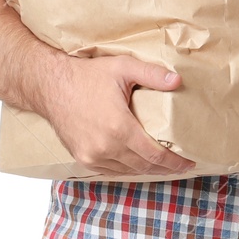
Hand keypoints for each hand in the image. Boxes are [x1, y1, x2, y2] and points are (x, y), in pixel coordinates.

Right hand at [38, 54, 197, 177]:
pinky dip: (126, 168)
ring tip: (164, 165)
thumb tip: (178, 81)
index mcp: (119, 128)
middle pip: (143, 166)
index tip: (189, 163)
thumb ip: (152, 74)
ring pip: (127, 170)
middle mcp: (105, 148)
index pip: (155, 155)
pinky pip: (110, 170)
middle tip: (181, 165)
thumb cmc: (86, 76)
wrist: (49, 86)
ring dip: (146, 170)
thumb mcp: (123, 67)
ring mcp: (91, 156)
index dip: (174, 162)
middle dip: (165, 168)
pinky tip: (137, 163)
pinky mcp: (81, 158)